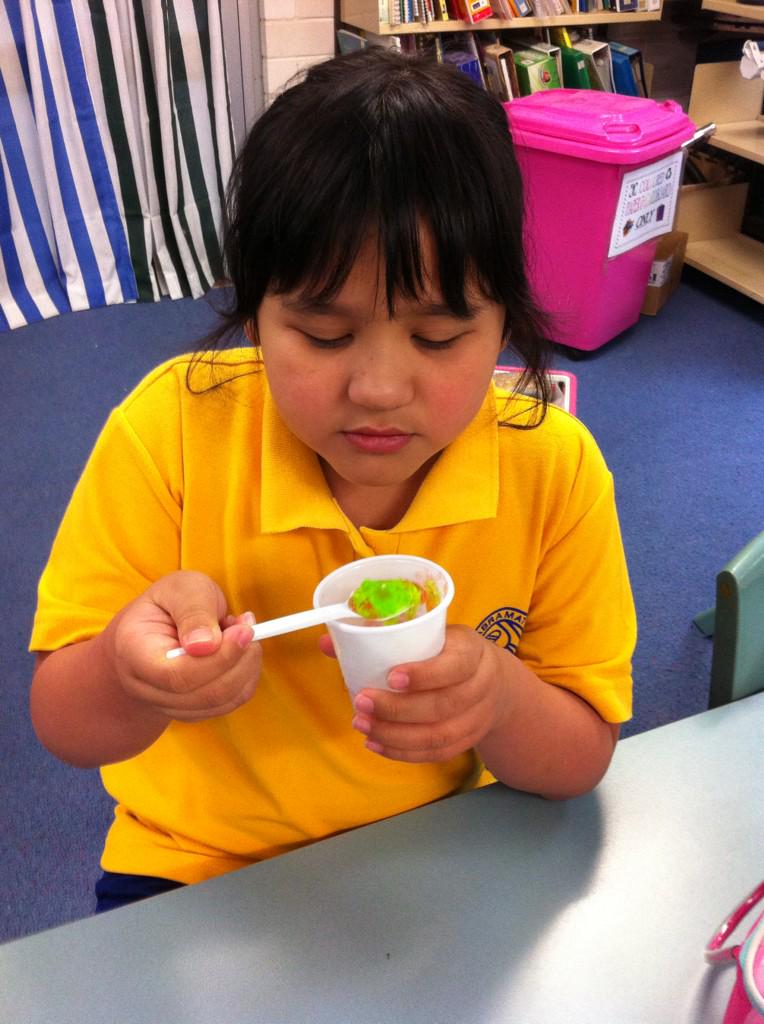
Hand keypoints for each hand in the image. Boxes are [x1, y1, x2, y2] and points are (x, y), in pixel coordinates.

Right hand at [107, 570, 261, 721]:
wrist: (160, 623)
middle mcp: (145, 687)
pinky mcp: (192, 709)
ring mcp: (167, 704)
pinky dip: (247, 675)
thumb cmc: (170, 602)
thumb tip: (206, 645)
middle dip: (238, 660)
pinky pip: (231, 702)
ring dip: (245, 666)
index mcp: (134, 652)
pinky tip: (239, 651)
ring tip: (239, 633)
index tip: (243, 630)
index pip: (176, 676)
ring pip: (221, 702)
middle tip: (247, 626)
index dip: (218, 659)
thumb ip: (193, 611)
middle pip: (202, 694)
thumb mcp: (180, 589)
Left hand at [337, 625, 511, 762]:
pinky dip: (404, 752)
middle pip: (443, 705)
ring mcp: (478, 718)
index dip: (424, 674)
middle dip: (398, 709)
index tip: (391, 677)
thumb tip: (327, 642)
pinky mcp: (468, 741)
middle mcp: (481, 686)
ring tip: (363, 725)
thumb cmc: (450, 651)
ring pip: (439, 735)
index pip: (455, 665)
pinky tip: (376, 743)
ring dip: (396, 734)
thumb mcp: (430, 634)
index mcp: (472, 651)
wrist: (495, 682)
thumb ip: (382, 637)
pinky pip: (437, 753)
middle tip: (362, 702)